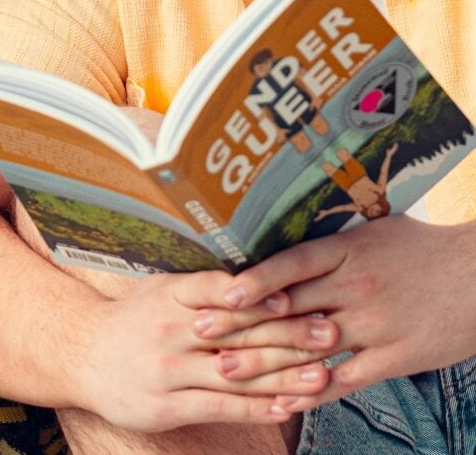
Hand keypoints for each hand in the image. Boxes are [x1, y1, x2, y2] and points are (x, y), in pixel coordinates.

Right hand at [74, 269, 336, 430]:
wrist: (81, 354)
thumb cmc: (133, 318)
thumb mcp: (161, 289)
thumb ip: (203, 285)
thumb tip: (257, 273)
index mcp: (172, 294)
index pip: (222, 290)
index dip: (261, 293)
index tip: (299, 294)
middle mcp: (171, 329)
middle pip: (238, 332)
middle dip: (289, 333)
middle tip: (330, 331)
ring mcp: (169, 370)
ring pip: (236, 373)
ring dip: (284, 375)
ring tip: (323, 373)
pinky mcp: (168, 406)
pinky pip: (220, 407)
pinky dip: (256, 408)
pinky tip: (287, 408)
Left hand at [217, 215, 475, 410]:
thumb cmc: (423, 246)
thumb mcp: (375, 229)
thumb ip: (332, 238)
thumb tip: (285, 223)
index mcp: (349, 249)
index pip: (292, 263)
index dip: (254, 279)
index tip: (219, 291)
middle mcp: (356, 285)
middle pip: (290, 307)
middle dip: (242, 322)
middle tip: (200, 334)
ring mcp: (375, 324)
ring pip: (309, 346)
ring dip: (264, 360)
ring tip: (224, 371)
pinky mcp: (394, 357)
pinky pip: (345, 379)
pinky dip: (311, 390)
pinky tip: (281, 400)